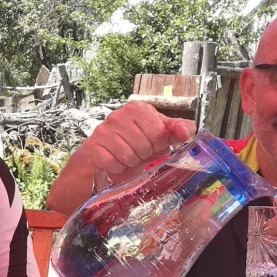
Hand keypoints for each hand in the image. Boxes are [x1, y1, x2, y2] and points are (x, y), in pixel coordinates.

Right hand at [74, 102, 192, 185]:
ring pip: (127, 155)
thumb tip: (184, 133)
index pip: (157, 132)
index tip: (155, 145)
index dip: (159, 144)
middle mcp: (117, 115)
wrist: (112, 154)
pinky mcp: (92, 146)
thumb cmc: (140, 142)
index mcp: (137, 108)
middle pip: (143, 145)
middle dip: (145, 154)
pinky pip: (111, 163)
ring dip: (131, 162)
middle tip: (140, 152)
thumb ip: (181, 129)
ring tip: (129, 157)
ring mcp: (102, 130)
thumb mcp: (163, 134)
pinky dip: (117, 168)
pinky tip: (117, 162)